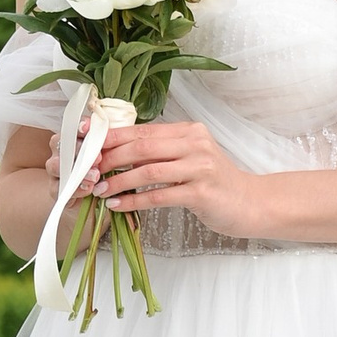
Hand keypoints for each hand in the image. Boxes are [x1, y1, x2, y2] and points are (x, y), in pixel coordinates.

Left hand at [93, 115, 270, 236]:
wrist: (250, 203)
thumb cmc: (214, 183)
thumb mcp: (190, 157)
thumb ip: (162, 151)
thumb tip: (117, 152)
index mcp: (189, 131)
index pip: (142, 130)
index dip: (111, 136)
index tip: (87, 144)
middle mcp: (195, 144)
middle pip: (142, 146)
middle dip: (110, 158)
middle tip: (88, 170)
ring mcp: (200, 167)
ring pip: (148, 171)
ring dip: (119, 182)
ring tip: (99, 190)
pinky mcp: (201, 193)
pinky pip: (159, 196)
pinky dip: (134, 201)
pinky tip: (118, 206)